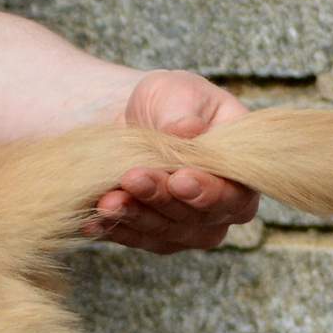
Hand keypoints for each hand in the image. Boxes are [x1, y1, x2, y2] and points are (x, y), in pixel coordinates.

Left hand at [83, 68, 259, 253]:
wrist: (134, 119)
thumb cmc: (169, 103)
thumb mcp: (178, 93)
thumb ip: (184, 113)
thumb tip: (187, 131)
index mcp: (241, 171)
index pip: (234, 194)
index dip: (208, 191)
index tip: (179, 179)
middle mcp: (222, 207)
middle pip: (196, 219)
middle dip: (161, 199)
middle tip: (132, 178)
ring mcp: (188, 227)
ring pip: (164, 233)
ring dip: (135, 216)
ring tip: (107, 200)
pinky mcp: (155, 236)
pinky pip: (135, 239)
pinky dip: (113, 228)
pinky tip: (92, 221)